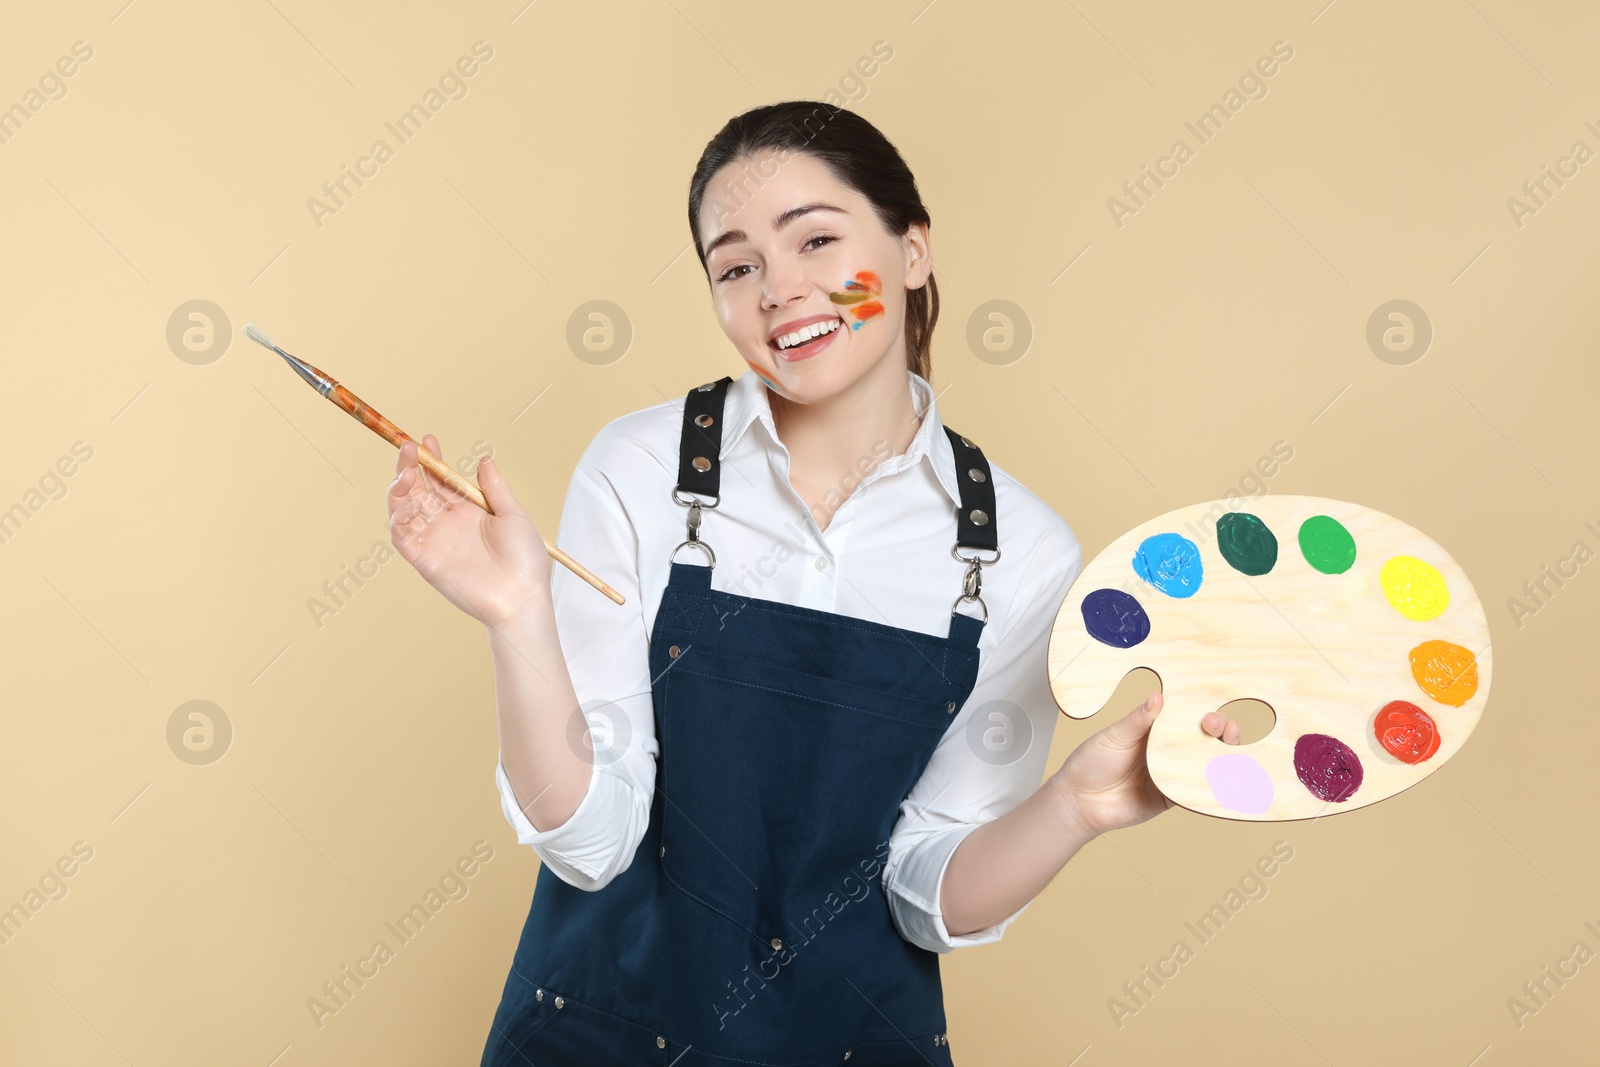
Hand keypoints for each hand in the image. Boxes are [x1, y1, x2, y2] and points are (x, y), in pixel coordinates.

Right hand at [387, 434, 550, 624]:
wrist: (522, 597)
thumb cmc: (524, 559)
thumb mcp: (513, 515)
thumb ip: (494, 488)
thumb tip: (483, 460)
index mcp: (468, 512)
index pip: (441, 481)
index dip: (431, 461)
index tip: (426, 440)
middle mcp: (447, 525)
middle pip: (418, 490)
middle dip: (409, 468)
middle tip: (408, 447)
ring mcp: (434, 542)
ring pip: (404, 510)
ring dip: (399, 488)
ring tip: (405, 471)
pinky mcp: (425, 561)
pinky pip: (402, 537)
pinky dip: (398, 518)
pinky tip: (408, 501)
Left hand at [1046, 693, 1243, 837]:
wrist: (1079, 802)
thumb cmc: (1091, 763)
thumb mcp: (1114, 736)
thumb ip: (1137, 720)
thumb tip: (1158, 697)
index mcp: (1154, 730)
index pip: (1185, 717)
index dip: (1203, 713)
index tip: (1212, 713)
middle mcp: (1166, 750)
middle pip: (1202, 739)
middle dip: (1220, 732)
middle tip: (1221, 728)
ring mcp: (1171, 774)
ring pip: (1205, 764)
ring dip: (1223, 757)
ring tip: (1230, 749)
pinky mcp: (1170, 798)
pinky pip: (1195, 792)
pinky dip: (1212, 786)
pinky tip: (1225, 780)